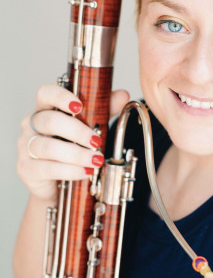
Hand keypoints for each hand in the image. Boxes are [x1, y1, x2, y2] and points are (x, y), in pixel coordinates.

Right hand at [17, 84, 129, 200]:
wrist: (58, 183)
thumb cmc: (72, 147)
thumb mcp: (91, 126)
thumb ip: (104, 109)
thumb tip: (122, 95)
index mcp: (46, 108)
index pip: (45, 93)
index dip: (61, 96)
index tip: (79, 105)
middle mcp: (31, 125)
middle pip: (49, 121)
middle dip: (77, 132)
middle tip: (97, 141)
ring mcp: (26, 146)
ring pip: (48, 147)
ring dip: (76, 154)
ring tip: (96, 160)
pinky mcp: (26, 168)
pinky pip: (47, 168)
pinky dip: (69, 170)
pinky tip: (85, 172)